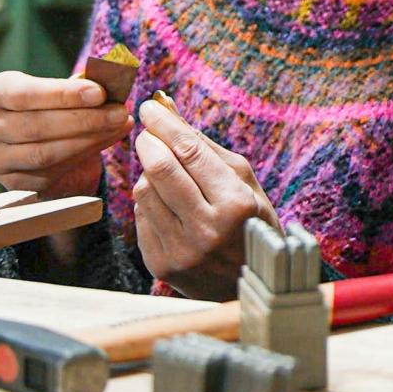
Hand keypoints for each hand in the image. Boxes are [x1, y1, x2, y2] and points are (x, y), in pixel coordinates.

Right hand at [0, 71, 125, 199]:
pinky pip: (50, 173)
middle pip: (36, 126)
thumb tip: (111, 79)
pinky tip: (105, 141)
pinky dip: (83, 157)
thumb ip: (81, 84)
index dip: (63, 94)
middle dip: (84, 119)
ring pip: (44, 153)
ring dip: (89, 139)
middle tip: (119, 112)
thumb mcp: (60, 89)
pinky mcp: (12, 182)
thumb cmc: (52, 107)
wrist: (43, 142)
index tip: (100, 93)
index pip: (25, 94)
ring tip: (118, 125)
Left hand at [131, 99, 278, 299]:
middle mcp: (206, 229)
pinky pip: (142, 217)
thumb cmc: (251, 223)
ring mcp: (181, 251)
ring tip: (164, 171)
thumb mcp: (245, 184)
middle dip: (148, 142)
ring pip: (144, 192)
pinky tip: (166, 201)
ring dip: (148, 173)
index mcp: (235, 204)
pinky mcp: (160, 265)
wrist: (250, 284)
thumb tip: (171, 111)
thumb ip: (207, 148)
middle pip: (160, 169)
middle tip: (147, 129)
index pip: (190, 152)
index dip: (166, 124)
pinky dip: (149, 201)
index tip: (151, 106)